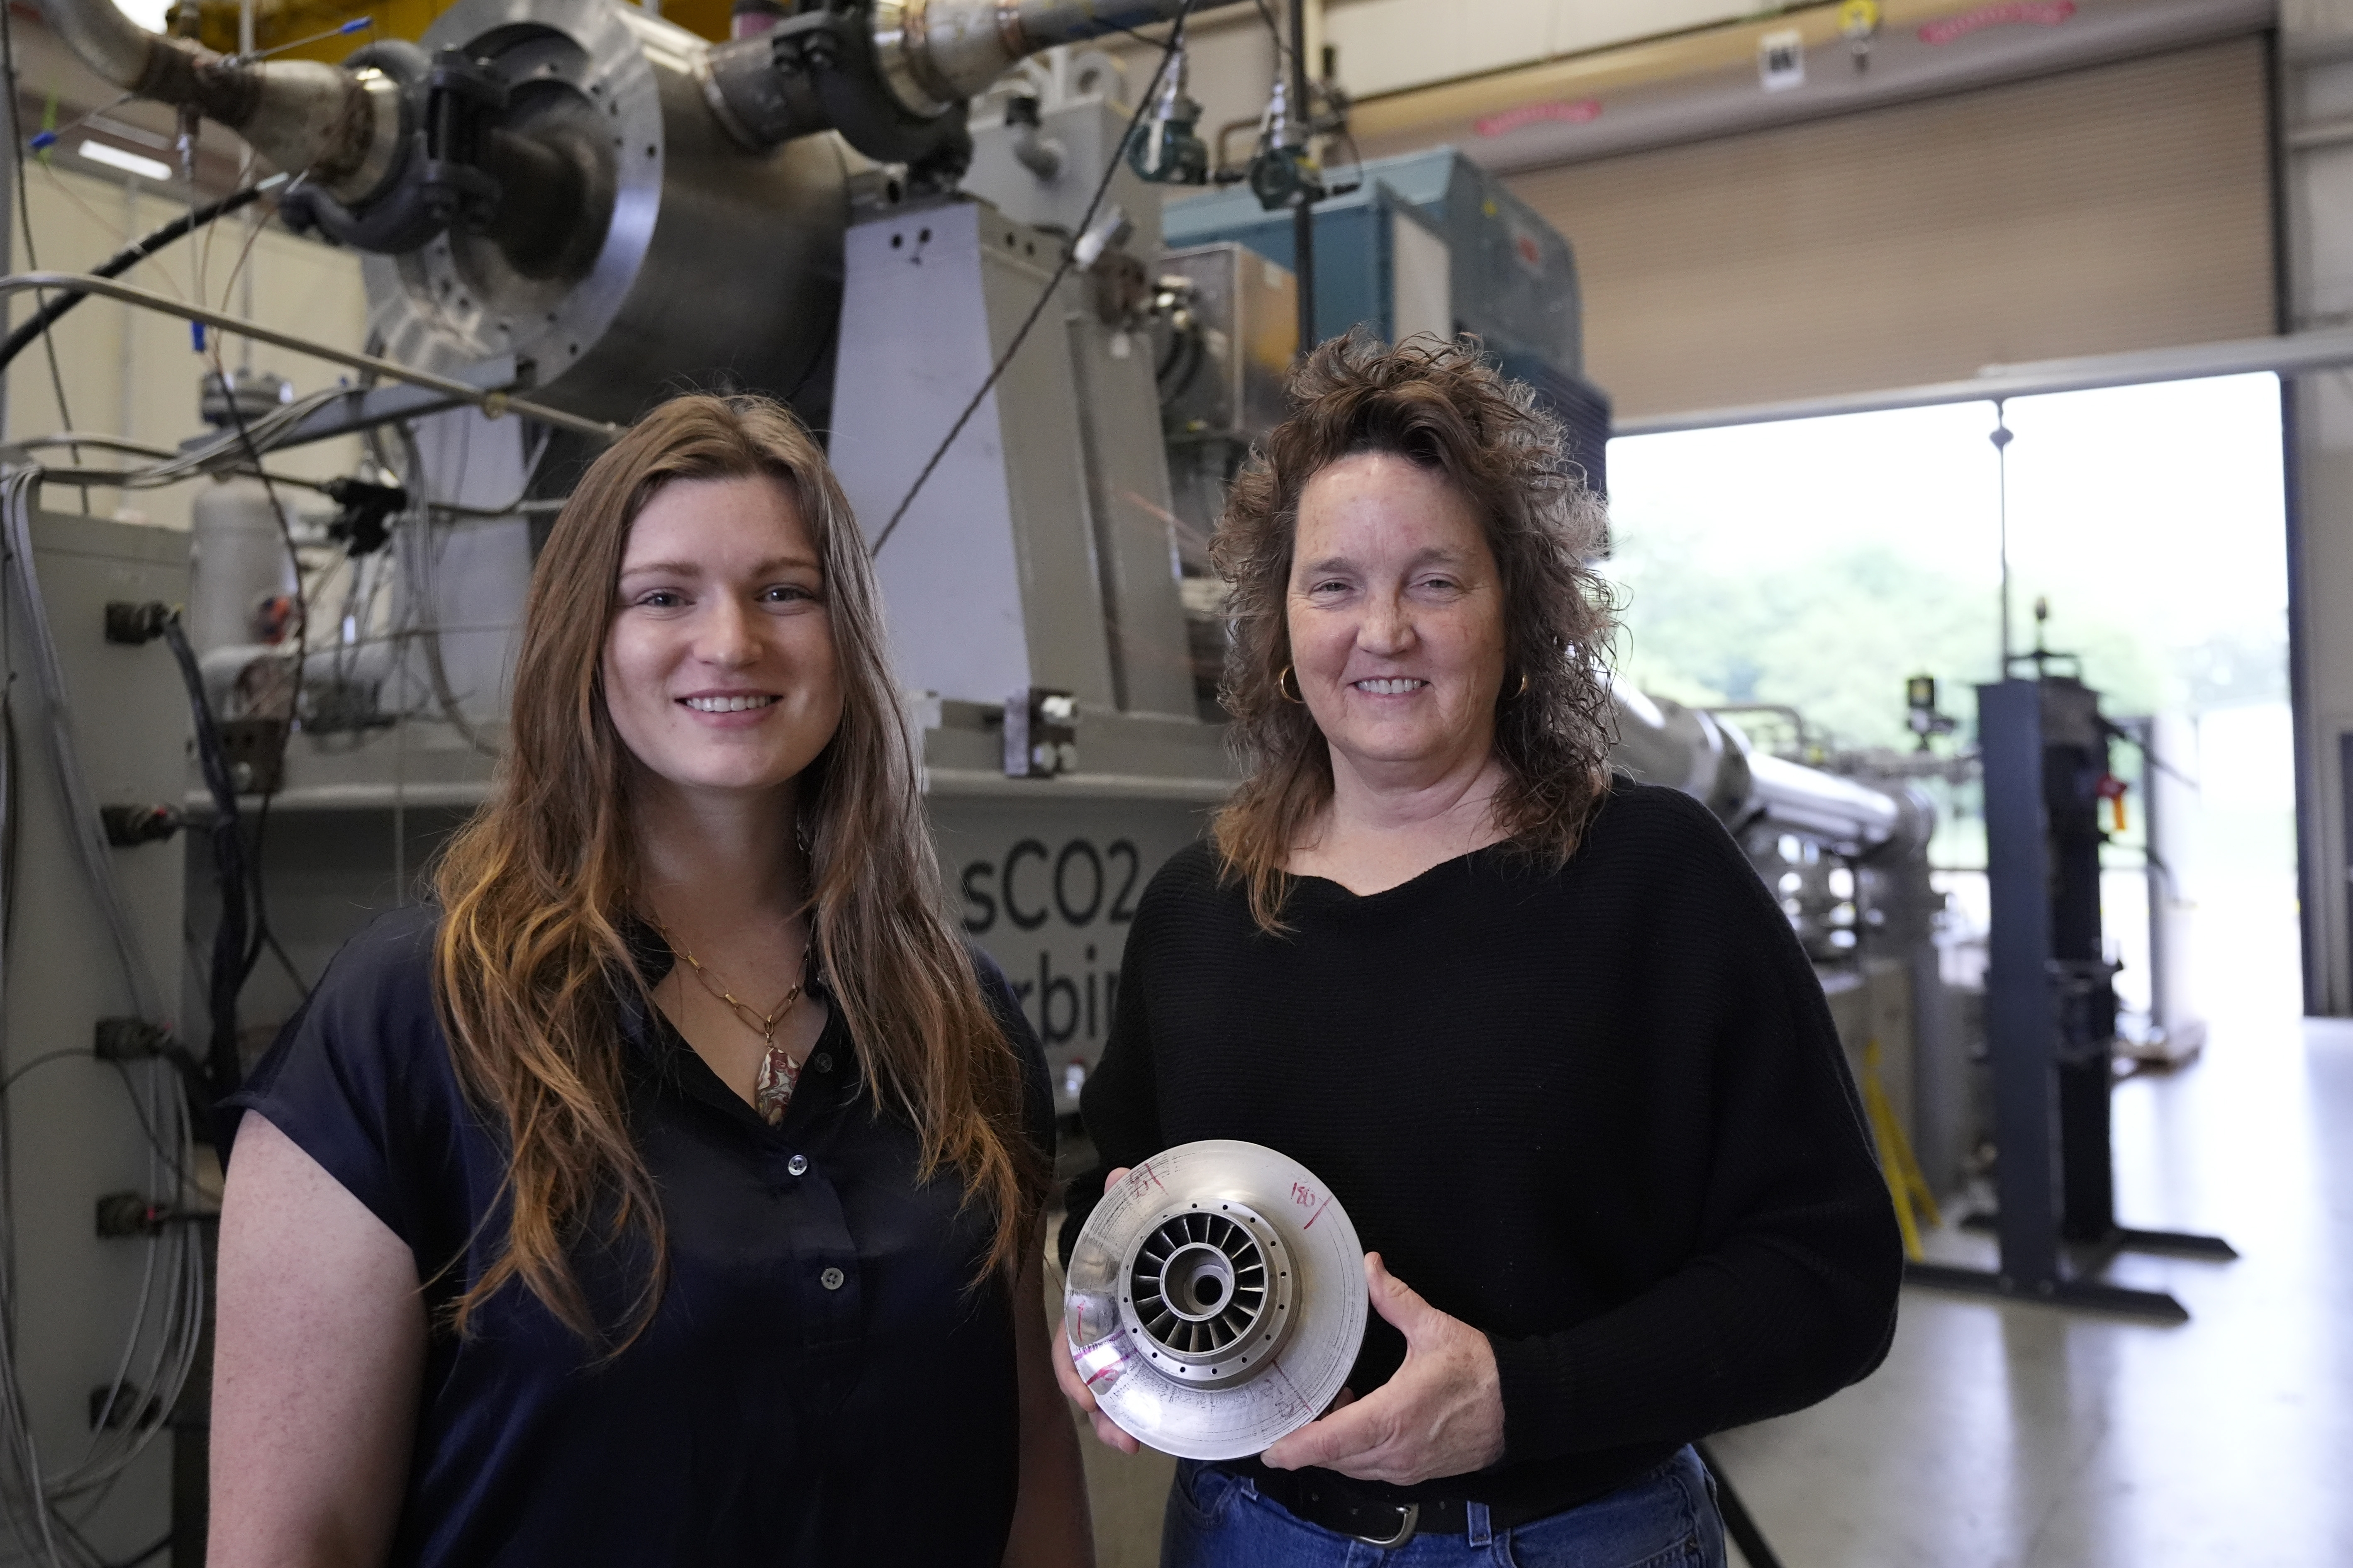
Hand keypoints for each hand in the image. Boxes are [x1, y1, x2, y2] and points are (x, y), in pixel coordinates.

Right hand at [1050, 1167, 1139, 1453]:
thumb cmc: (1132, 1249)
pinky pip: (1126, 1400)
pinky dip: (1130, 1420)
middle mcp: (1095, 1336)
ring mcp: (1115, 1356)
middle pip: (1085, 1382)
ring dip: (1113, 1424)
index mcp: (1088, 1307)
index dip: (1073, 1370)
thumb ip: (1120, 1204)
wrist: (1160, 1259)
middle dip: (1098, 1411)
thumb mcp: (1128, 1227)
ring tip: (1132, 1443)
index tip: (1087, 1393)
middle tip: (1120, 1435)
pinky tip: (1143, 1437)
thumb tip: (1119, 1173)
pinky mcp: (1137, 1369)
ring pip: (1104, 1398)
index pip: (1068, 1344)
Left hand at [1259, 1253, 1504, 1485]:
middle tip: (1291, 1413)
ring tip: (1329, 1407)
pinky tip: (1357, 1417)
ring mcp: (1406, 1467)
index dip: (1294, 1448)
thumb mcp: (1434, 1328)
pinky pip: (1372, 1468)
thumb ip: (1395, 1299)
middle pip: (1333, 1458)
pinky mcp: (1416, 1472)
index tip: (1269, 1449)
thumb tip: (1372, 1268)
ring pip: (1351, 1466)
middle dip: (1307, 1441)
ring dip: (1333, 1445)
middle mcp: (1395, 1451)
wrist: (1520, 1407)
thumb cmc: (1480, 1372)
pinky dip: (1356, 1450)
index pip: (1329, 1442)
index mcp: (1392, 1417)